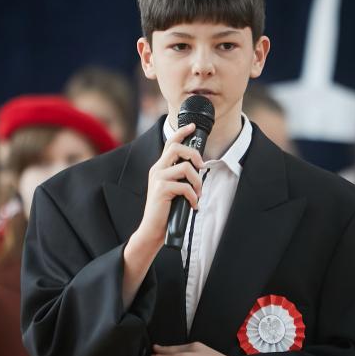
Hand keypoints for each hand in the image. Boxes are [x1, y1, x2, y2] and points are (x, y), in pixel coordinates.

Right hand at [132, 122, 204, 248]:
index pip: (170, 144)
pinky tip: (193, 205)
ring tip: (198, 194)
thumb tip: (198, 170)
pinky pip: (185, 187)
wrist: (152, 229)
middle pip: (177, 148)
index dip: (181, 132)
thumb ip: (180, 178)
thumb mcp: (173, 190)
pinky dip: (193, 197)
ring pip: (185, 168)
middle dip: (194, 155)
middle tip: (202, 167)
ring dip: (197, 182)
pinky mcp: (161, 189)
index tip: (191, 126)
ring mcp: (158, 179)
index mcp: (160, 168)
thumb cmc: (166, 211)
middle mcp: (157, 170)